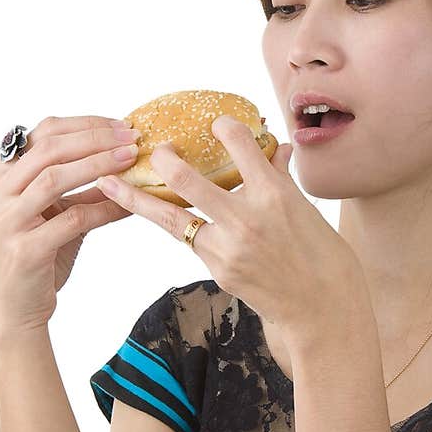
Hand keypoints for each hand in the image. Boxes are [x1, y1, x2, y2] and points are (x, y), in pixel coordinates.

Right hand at [0, 114, 139, 339]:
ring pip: (54, 178)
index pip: (42, 135)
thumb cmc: (37, 259)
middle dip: (94, 139)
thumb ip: (82, 190)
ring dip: (98, 164)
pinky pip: (71, 219)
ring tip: (130, 158)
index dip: (84, 126)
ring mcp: (6, 221)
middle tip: (131, 136)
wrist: (14, 310)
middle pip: (48, 150)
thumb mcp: (57, 216)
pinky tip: (128, 205)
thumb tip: (126, 164)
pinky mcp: (24, 249)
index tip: (119, 125)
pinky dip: (102, 208)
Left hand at [95, 114, 366, 343]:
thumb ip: (281, 176)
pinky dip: (177, 226)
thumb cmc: (322, 254)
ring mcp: (227, 247)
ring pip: (171, 218)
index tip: (216, 123)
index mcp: (274, 194)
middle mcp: (245, 218)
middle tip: (154, 149)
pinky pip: (191, 241)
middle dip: (163, 161)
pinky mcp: (218, 270)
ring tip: (110, 184)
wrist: (321, 308)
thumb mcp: (305, 209)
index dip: (225, 128)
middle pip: (186, 181)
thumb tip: (275, 146)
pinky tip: (154, 213)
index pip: (240, 145)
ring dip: (137, 200)